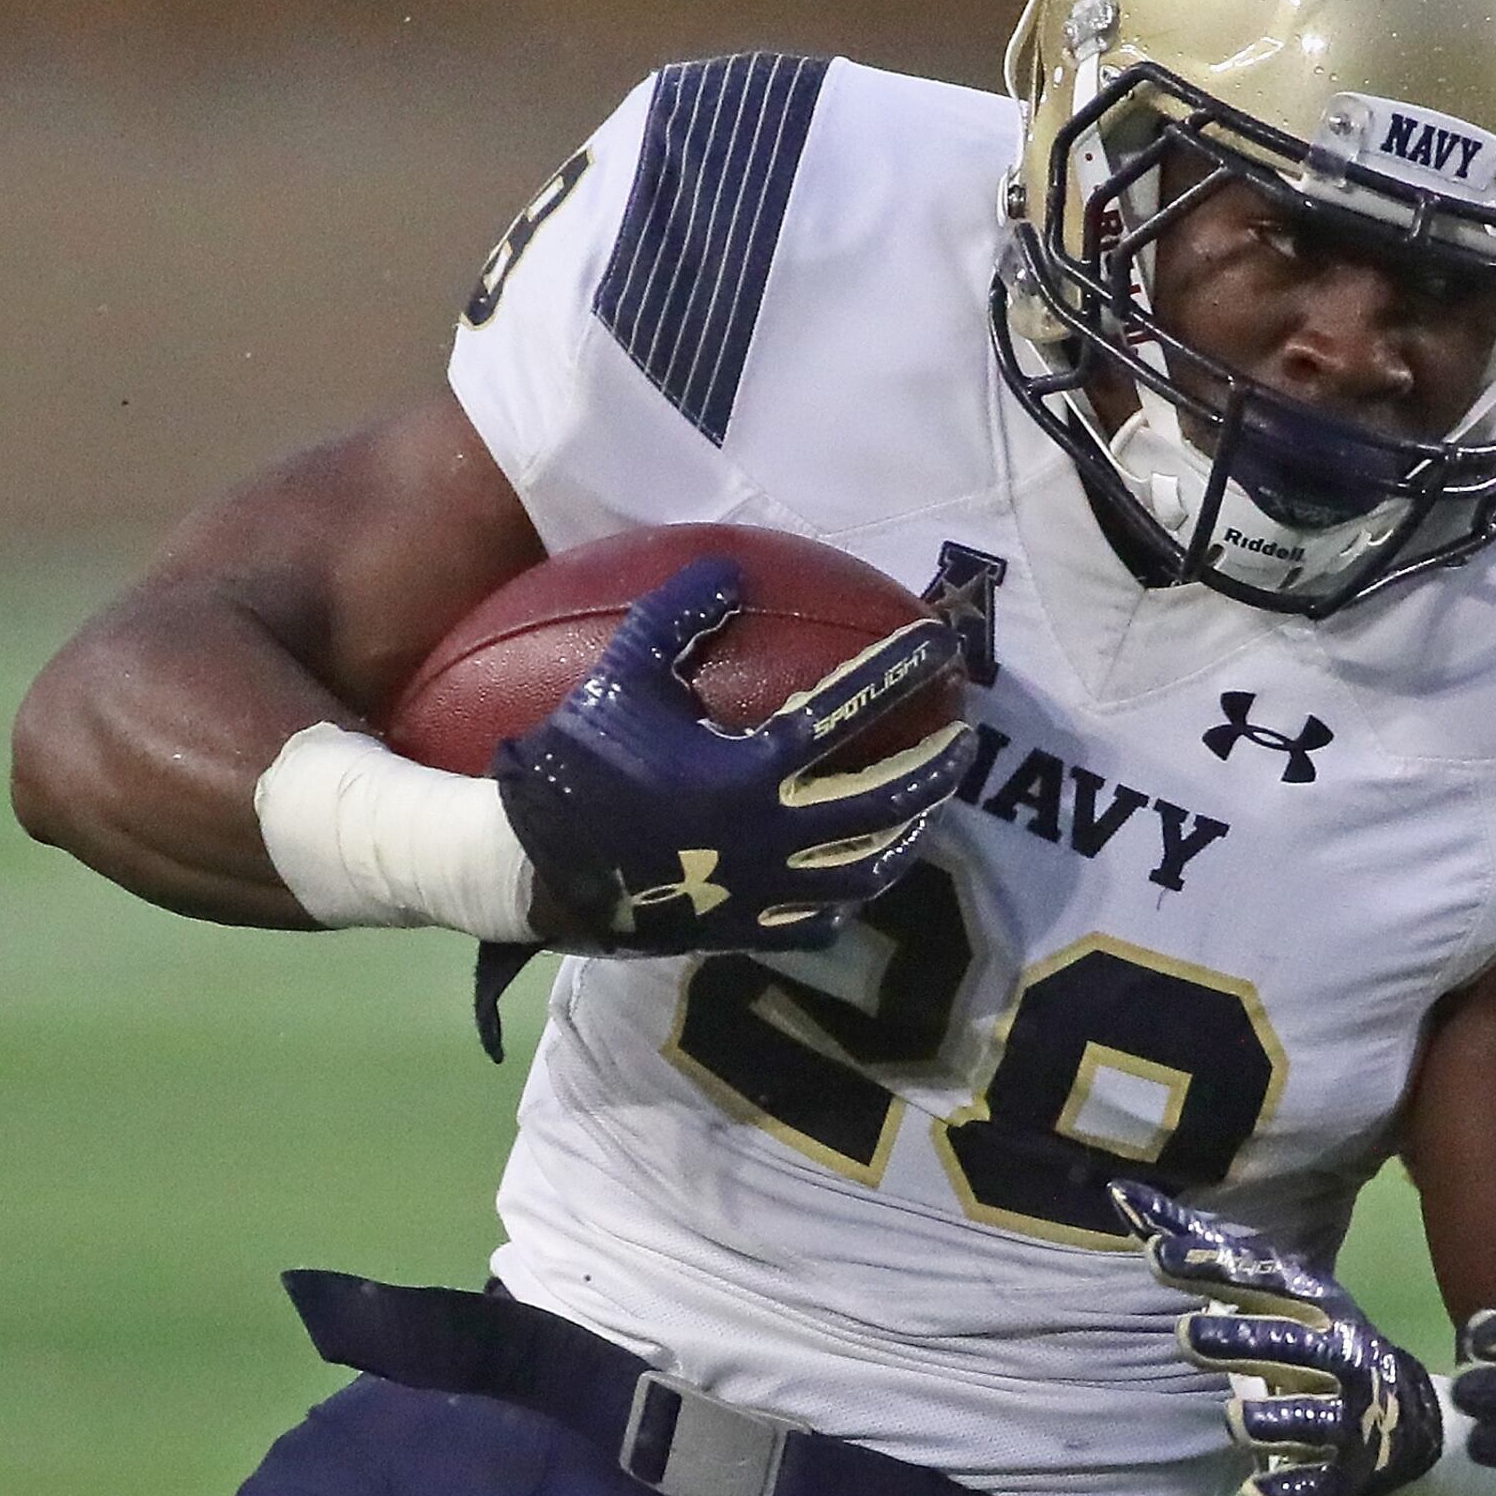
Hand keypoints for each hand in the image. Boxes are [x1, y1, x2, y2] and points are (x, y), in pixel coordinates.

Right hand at [491, 559, 973, 953]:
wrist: (527, 866)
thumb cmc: (575, 763)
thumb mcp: (619, 676)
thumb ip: (677, 616)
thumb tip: (731, 566)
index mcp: (749, 766)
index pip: (850, 707)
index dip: (902, 669)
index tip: (943, 644)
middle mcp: (772, 831)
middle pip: (886, 798)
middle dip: (939, 766)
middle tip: (967, 737)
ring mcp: (764, 887)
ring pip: (868, 867)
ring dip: (911, 832)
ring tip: (933, 806)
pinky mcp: (746, 929)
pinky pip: (820, 921)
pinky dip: (851, 896)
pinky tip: (866, 871)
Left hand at [1112, 1182, 1440, 1495]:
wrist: (1400, 1419)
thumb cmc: (1310, 1343)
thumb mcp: (1272, 1294)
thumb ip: (1199, 1253)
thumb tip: (1120, 1196)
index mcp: (1315, 1307)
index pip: (1262, 1279)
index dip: (1212, 1267)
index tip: (1156, 1253)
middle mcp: (1335, 1356)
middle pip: (1289, 1346)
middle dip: (1241, 1340)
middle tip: (1186, 1335)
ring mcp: (1343, 1419)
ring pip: (1301, 1421)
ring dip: (1265, 1420)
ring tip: (1235, 1418)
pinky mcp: (1343, 1477)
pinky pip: (1313, 1489)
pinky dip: (1287, 1494)